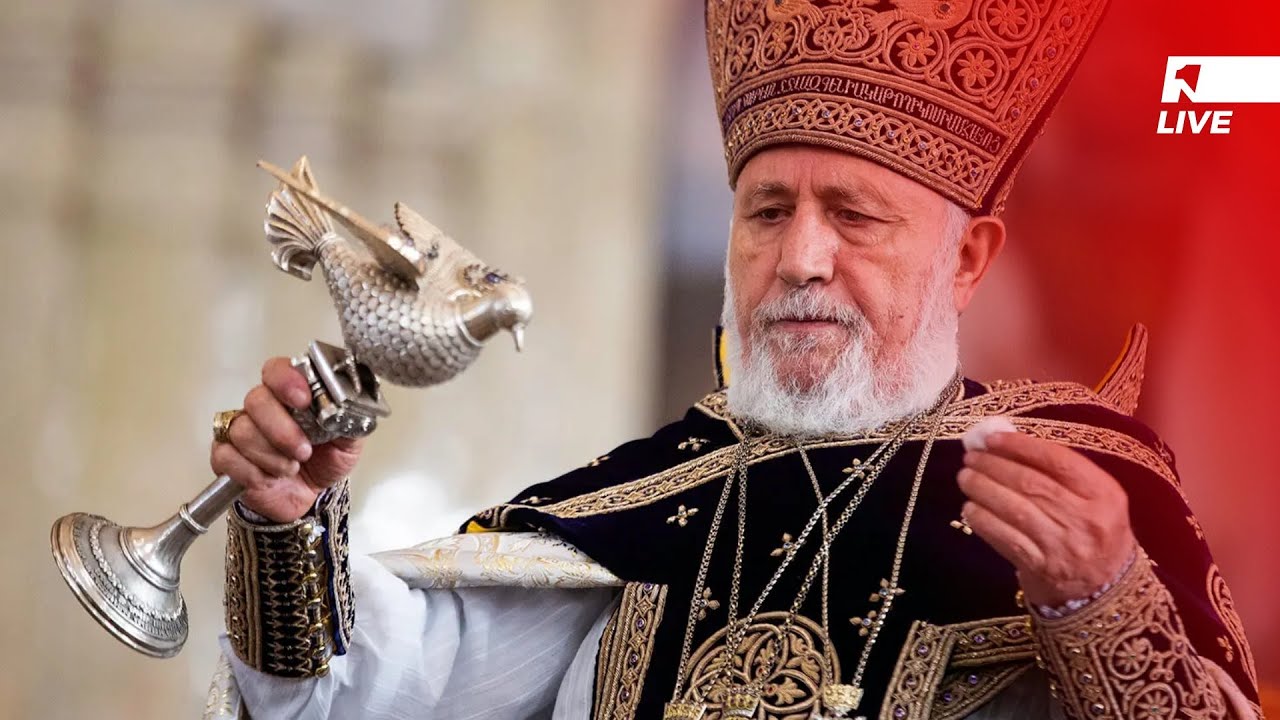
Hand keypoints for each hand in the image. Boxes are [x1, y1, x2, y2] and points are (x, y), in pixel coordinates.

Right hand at [211, 357, 364, 522]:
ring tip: (290, 468)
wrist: (311, 498)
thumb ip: (350, 419)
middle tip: (303, 450)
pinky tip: (268, 478)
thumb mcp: (349, 441)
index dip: (286, 380)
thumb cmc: (326, 461)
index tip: (303, 399)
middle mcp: (264, 408)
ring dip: (271, 455)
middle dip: (281, 429)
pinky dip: (251, 472)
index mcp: (291, 395)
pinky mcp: (226, 456)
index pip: (276, 370)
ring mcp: (241, 430)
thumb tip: (351, 404)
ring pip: (242, 430)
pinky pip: (226, 455)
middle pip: (256, 400)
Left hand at [956, 431, 1136, 607]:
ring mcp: (1063, 546)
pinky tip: (970, 507)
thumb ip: (1060, 472)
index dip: (1020, 446)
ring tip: (966, 477)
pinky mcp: (1041, 567)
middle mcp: (1086, 518)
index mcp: (1104, 494)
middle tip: (970, 457)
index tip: (991, 438)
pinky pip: (1005, 537)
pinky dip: (983, 519)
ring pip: (1014, 508)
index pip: (1057, 460)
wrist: (1106, 589)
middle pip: (1031, 482)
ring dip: (983, 489)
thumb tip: (1006, 443)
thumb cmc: (1095, 532)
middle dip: (994, 465)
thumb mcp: (1096, 499)